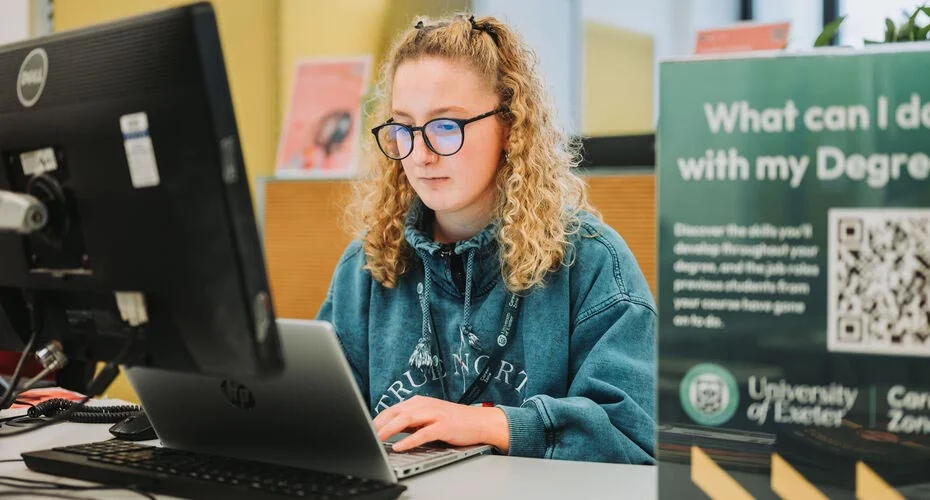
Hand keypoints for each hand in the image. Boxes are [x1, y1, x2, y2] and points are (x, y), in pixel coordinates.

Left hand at [372, 395, 509, 452]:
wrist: (480, 422)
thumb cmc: (454, 421)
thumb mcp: (429, 418)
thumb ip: (411, 421)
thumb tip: (389, 429)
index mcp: (420, 402)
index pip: (393, 409)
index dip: (378, 418)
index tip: (367, 428)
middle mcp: (426, 405)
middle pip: (397, 412)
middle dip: (380, 423)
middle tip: (368, 434)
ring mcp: (435, 414)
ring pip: (407, 419)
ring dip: (390, 429)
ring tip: (378, 438)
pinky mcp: (444, 426)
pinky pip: (423, 433)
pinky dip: (409, 440)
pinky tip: (399, 446)